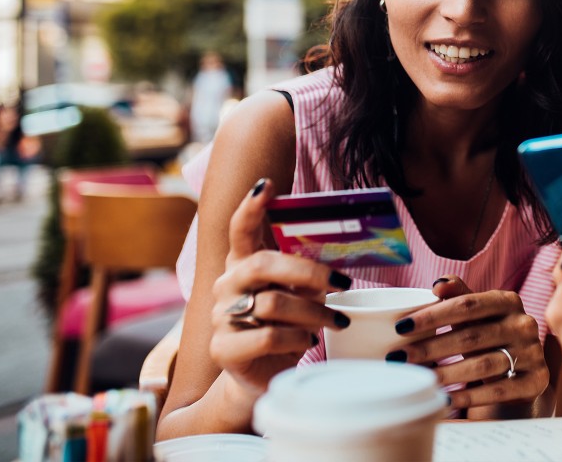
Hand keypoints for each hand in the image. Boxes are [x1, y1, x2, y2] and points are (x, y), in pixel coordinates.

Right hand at [208, 178, 350, 395]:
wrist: (263, 377)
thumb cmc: (287, 328)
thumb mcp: (300, 295)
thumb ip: (306, 274)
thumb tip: (337, 256)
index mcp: (243, 266)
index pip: (240, 230)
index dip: (251, 207)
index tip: (267, 185)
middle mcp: (226, 286)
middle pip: (263, 263)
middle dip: (308, 271)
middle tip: (342, 283)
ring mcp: (220, 317)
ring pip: (274, 302)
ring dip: (314, 313)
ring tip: (334, 321)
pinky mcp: (223, 348)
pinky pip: (270, 335)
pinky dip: (298, 339)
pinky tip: (307, 342)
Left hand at [391, 276, 548, 410]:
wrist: (522, 371)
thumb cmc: (489, 337)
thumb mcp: (477, 314)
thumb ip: (459, 295)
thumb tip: (438, 284)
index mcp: (508, 301)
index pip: (468, 304)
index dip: (433, 315)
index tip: (402, 327)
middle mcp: (524, 324)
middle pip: (472, 336)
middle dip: (431, 348)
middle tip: (400, 358)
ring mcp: (533, 353)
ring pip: (484, 364)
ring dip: (447, 374)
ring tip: (421, 380)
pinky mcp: (536, 380)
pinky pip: (499, 390)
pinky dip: (469, 397)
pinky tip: (445, 399)